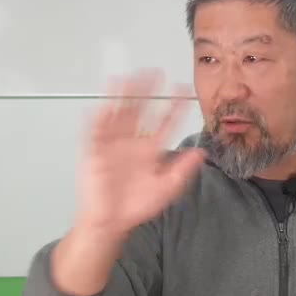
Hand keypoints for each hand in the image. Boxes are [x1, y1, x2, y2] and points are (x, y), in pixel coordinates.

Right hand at [76, 69, 206, 237]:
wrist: (110, 221)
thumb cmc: (135, 206)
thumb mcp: (165, 189)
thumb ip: (182, 171)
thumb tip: (201, 153)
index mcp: (151, 149)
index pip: (164, 122)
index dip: (173, 107)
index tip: (182, 90)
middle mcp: (133, 141)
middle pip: (140, 110)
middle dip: (147, 92)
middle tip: (156, 73)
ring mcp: (113, 143)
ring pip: (119, 113)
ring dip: (122, 96)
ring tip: (128, 78)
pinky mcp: (95, 150)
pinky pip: (96, 130)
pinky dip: (97, 117)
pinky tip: (102, 104)